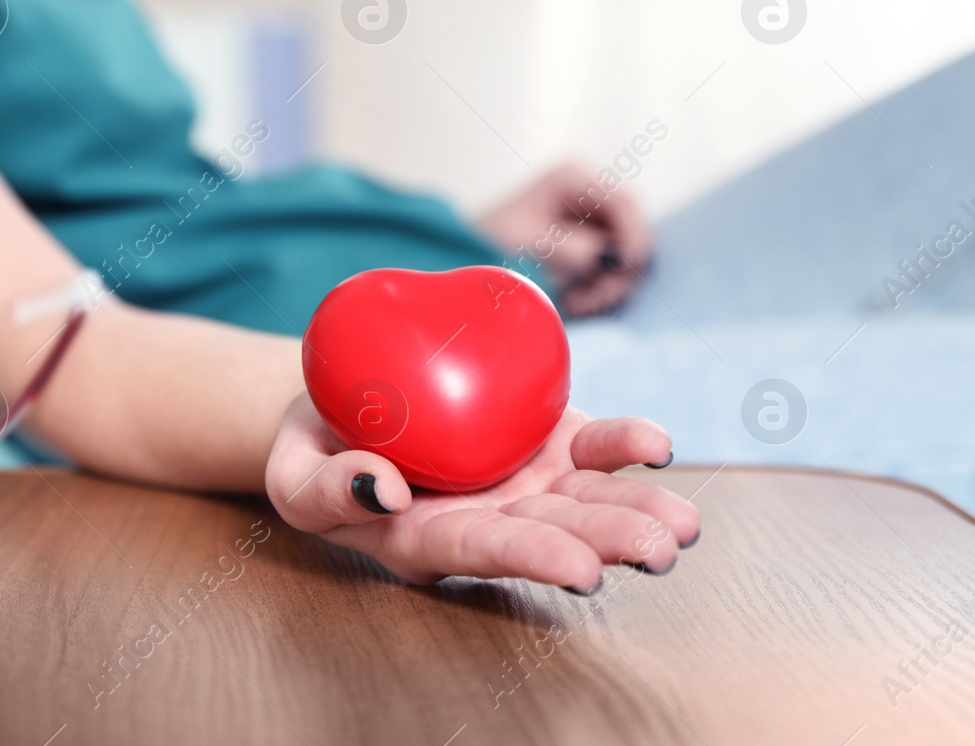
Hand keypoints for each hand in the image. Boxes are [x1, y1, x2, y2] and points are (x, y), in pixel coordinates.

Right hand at [265, 394, 698, 590]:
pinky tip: (655, 447)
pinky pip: (591, 445)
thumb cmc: (311, 450)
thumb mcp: (293, 476)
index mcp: (429, 540)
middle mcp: (489, 519)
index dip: (534, 558)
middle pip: (556, 533)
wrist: (338, 408)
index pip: (486, 551)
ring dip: (638, 507)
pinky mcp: (542, 438)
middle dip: (610, 539)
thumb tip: (384, 489)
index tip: (581, 570)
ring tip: (685, 524)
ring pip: (589, 498)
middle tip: (661, 548)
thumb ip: (327, 490)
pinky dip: (624, 445)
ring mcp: (523, 481)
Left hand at [476, 163, 651, 315]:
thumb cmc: (488, 241)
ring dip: (607, 284)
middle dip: (618, 268)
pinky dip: (597, 288)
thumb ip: (571, 248)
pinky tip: (575, 301)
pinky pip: (608, 270)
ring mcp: (590, 221)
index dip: (634, 234)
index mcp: (573, 178)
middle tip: (596, 296)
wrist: (466, 255)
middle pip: (629, 230)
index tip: (627, 265)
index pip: (624, 202)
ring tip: (578, 303)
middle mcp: (587, 195)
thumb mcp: (529, 241)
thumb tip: (604, 258)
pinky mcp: (588, 246)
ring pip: (622, 255)